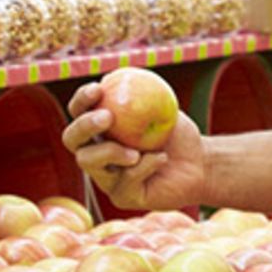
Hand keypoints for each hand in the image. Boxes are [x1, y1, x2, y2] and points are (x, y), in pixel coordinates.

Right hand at [61, 82, 206, 210]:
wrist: (199, 162)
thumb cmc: (176, 132)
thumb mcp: (160, 106)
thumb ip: (138, 92)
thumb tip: (115, 75)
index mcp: (100, 129)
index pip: (78, 112)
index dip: (81, 100)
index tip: (97, 89)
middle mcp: (96, 153)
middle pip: (71, 139)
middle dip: (85, 126)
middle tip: (108, 117)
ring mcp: (106, 177)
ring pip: (88, 162)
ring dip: (110, 151)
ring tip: (136, 150)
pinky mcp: (122, 196)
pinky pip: (123, 182)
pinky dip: (143, 167)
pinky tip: (161, 158)